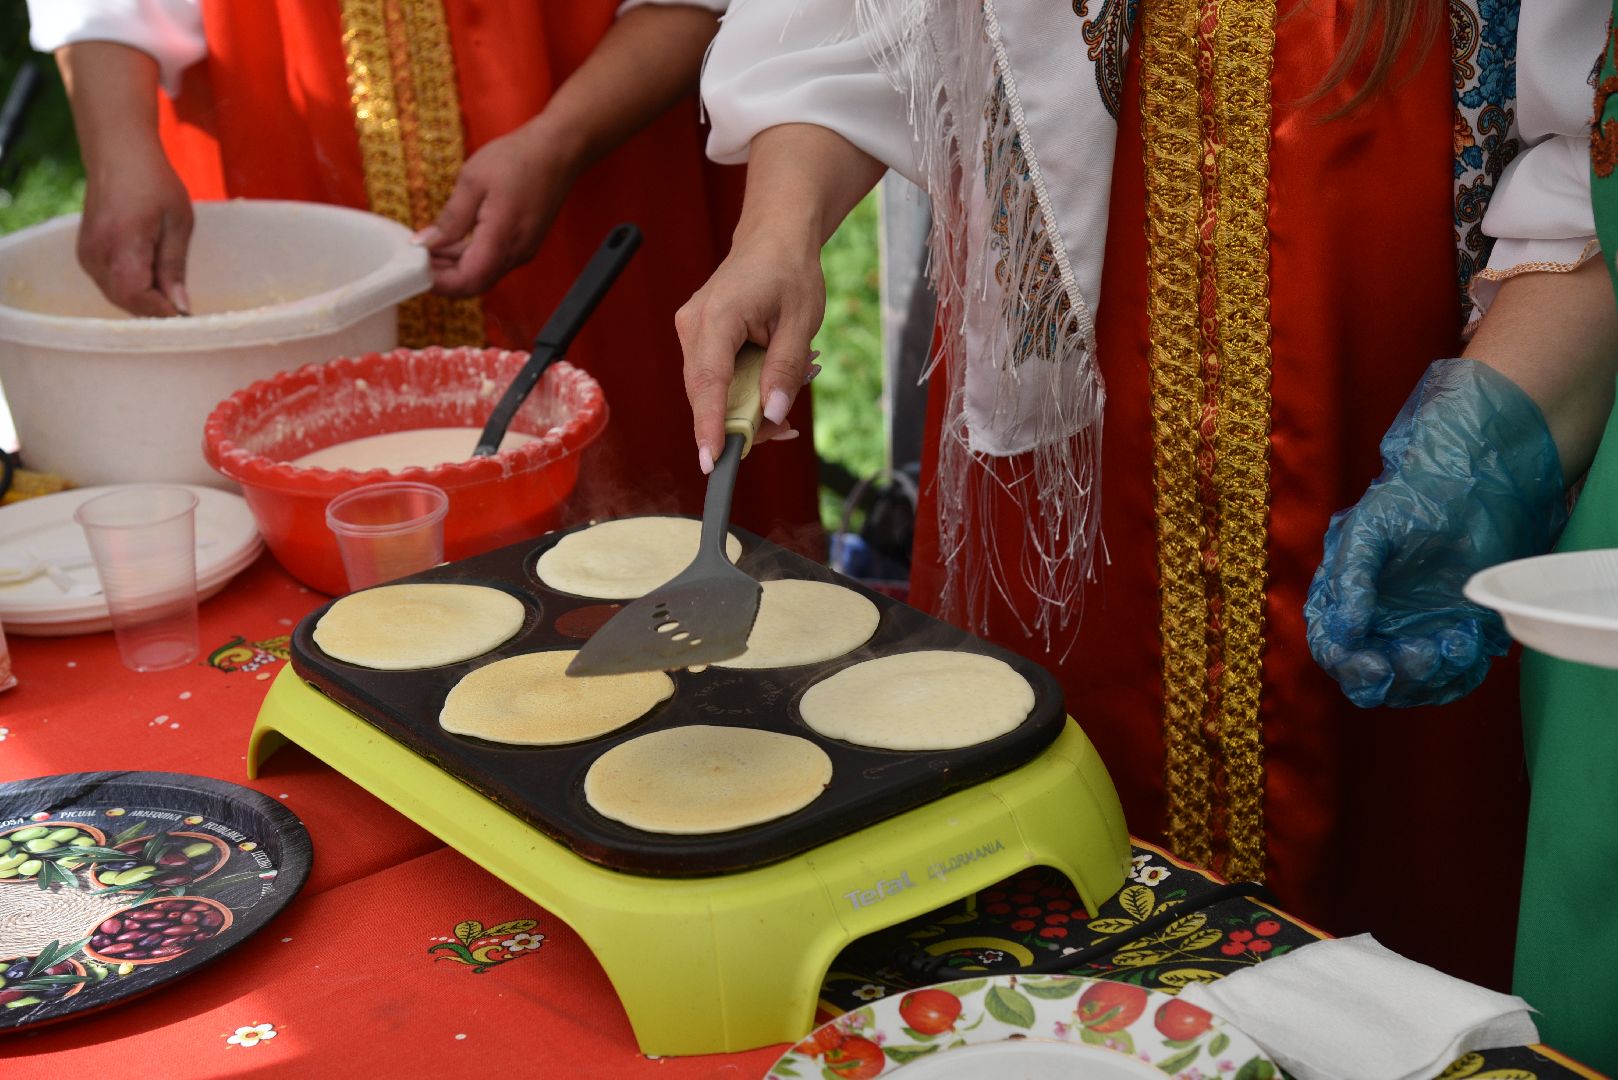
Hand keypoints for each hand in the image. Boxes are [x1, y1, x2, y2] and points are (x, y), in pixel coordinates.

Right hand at [77, 146, 192, 316]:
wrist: (118, 154)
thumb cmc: (153, 182)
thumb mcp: (178, 223)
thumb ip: (175, 267)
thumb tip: (180, 307)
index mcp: (121, 244)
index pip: (137, 297)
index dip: (162, 312)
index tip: (186, 315)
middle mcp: (96, 253)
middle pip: (126, 301)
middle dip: (156, 308)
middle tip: (182, 304)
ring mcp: (87, 255)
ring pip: (117, 296)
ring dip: (145, 299)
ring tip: (169, 286)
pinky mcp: (85, 254)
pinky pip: (110, 284)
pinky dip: (132, 288)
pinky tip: (151, 276)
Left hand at [417, 123, 574, 297]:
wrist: (558, 151)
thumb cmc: (518, 159)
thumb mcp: (473, 182)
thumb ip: (450, 219)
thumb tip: (425, 244)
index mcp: (502, 238)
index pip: (467, 280)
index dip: (439, 282)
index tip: (415, 269)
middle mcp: (516, 253)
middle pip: (474, 283)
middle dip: (443, 278)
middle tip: (415, 258)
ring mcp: (522, 251)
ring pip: (482, 274)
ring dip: (454, 267)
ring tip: (428, 248)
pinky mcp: (523, 244)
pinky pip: (492, 262)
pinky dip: (469, 258)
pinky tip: (452, 242)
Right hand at [675, 224, 825, 472]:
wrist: (773, 237)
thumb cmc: (788, 271)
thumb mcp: (801, 322)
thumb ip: (786, 370)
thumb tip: (774, 414)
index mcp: (718, 317)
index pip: (710, 383)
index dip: (710, 426)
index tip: (711, 461)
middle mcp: (693, 325)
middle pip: (707, 394)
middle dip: (741, 422)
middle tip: (784, 431)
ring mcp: (691, 332)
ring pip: (710, 390)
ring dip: (744, 407)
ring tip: (784, 408)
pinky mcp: (698, 338)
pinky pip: (714, 378)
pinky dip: (739, 392)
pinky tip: (767, 393)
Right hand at [1305, 359, 1567, 706]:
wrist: (1480, 486)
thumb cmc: (1416, 499)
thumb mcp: (1371, 528)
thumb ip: (1350, 575)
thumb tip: (1343, 629)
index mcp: (1344, 599)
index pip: (1332, 649)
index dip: (1348, 664)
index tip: (1375, 662)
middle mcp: (1376, 624)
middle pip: (1369, 679)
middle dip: (1394, 676)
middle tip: (1423, 653)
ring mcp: (1415, 633)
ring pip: (1412, 686)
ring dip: (1433, 675)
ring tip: (1459, 639)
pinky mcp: (1454, 637)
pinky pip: (1451, 679)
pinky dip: (1461, 672)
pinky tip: (1472, 639)